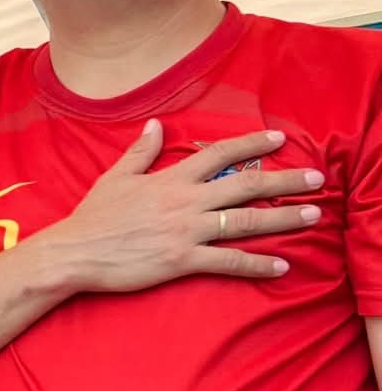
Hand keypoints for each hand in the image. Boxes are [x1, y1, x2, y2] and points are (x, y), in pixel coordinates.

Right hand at [37, 123, 321, 294]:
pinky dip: (256, 264)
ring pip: (245, 221)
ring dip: (283, 218)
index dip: (252, 144)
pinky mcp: (182, 260)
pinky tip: (280, 265)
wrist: (74, 253)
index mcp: (171, 179)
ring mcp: (186, 231)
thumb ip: (141, 151)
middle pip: (246, 185)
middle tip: (316, 179)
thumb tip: (157, 125)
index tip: (279, 139)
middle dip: (285, 181)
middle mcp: (185, 201)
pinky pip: (228, 261)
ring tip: (311, 215)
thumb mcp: (115, 177)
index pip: (220, 154)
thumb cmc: (92, 217)